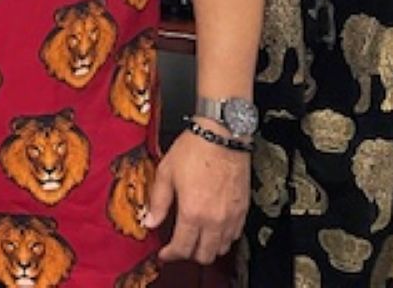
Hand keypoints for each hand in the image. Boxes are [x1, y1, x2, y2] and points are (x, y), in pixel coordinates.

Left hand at [146, 127, 250, 264]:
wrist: (223, 135)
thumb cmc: (195, 149)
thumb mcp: (166, 172)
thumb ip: (158, 201)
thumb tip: (149, 221)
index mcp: (193, 212)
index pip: (182, 248)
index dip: (170, 255)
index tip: (164, 254)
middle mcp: (214, 220)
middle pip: (205, 256)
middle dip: (189, 255)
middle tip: (179, 246)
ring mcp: (232, 217)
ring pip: (222, 249)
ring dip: (208, 248)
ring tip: (196, 237)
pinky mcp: (243, 210)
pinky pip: (235, 235)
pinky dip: (223, 238)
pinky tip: (213, 228)